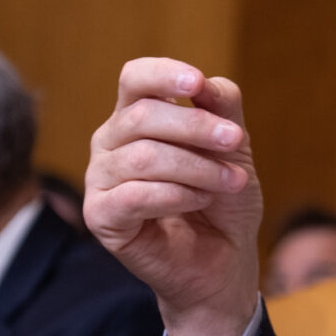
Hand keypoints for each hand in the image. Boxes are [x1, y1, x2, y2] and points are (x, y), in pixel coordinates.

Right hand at [86, 58, 262, 335]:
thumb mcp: (234, 149)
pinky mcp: (100, 216)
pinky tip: (200, 201)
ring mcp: (100, 179)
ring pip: (142, 157)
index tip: (196, 82)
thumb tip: (205, 82)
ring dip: (196, 168)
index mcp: (137, 117)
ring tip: (230, 182)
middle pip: (141, 115)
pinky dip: (176, 196)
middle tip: (235, 140)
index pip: (135, 79)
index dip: (162, 74)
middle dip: (196, 126)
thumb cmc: (223, 201)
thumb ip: (222, 108)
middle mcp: (110, 143)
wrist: (223, 260)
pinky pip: (133, 196)